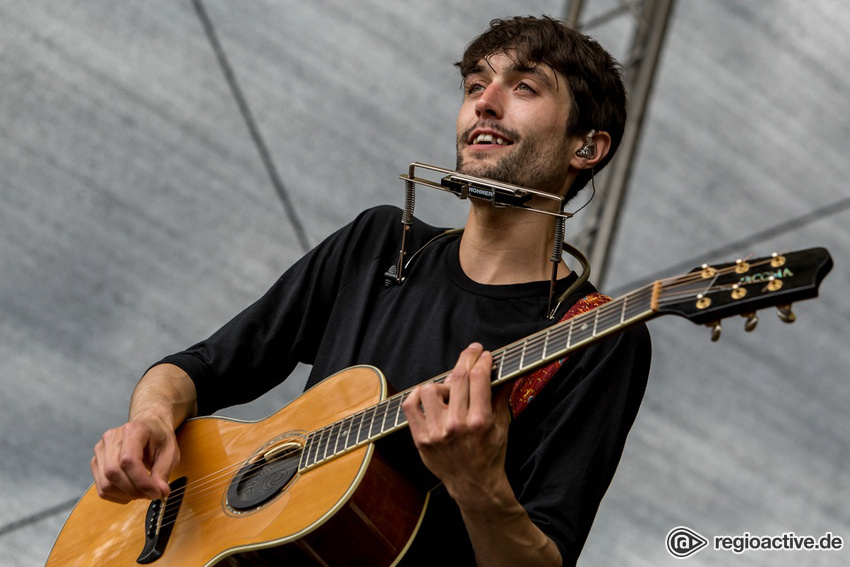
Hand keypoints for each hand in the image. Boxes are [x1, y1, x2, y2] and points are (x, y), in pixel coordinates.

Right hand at [90, 415, 179, 502]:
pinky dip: (118, 495)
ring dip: (126, 495)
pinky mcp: (96, 462)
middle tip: (151, 494)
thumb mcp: (170, 452)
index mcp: (133, 430)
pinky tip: (132, 490)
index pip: (129, 460)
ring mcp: (101, 450)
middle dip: (134, 490)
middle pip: (114, 473)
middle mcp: (112, 437)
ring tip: (143, 492)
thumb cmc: (159, 438)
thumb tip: (161, 492)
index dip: (142, 482)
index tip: (156, 493)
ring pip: (106, 484)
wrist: (149, 428)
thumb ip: (164, 471)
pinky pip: (102, 488)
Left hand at [402, 343, 511, 507]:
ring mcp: (436, 432)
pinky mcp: (421, 439)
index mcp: (480, 422)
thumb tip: (506, 372)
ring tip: (451, 390)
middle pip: (458, 377)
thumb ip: (502, 397)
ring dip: (442, 383)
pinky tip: (430, 396)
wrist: (473, 485)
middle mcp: (456, 425)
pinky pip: (410, 406)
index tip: (484, 354)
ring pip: (430, 388)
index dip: (482, 360)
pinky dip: (417, 396)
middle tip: (473, 352)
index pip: (478, 378)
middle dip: (467, 358)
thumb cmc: (490, 455)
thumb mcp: (503, 426)